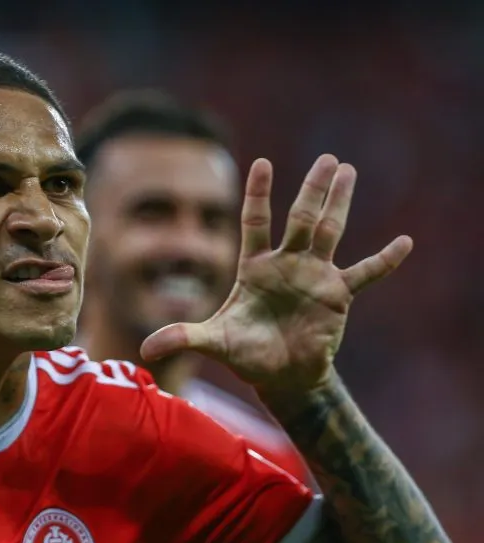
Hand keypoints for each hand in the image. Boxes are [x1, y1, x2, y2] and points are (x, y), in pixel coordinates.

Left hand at [140, 154, 410, 394]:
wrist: (280, 375)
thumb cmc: (246, 353)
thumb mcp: (213, 343)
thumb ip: (182, 338)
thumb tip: (144, 350)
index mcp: (255, 268)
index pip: (255, 223)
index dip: (259, 195)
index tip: (262, 163)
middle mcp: (286, 264)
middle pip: (301, 219)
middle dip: (313, 190)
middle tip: (329, 159)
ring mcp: (314, 276)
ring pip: (331, 232)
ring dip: (341, 203)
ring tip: (349, 171)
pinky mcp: (337, 296)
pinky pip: (365, 274)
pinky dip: (384, 260)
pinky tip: (405, 242)